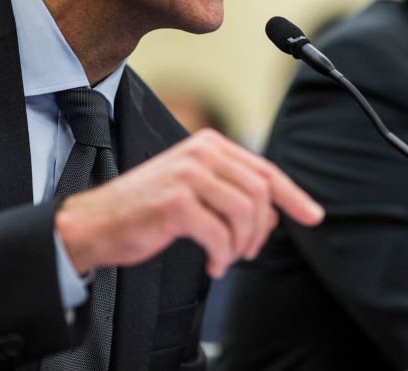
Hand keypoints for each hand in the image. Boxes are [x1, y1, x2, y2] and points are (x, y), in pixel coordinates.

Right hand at [53, 128, 323, 276]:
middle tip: (248, 252)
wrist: (94, 223)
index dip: (293, 196)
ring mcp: (188, 175)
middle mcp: (201, 153)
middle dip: (261, 230)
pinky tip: (212, 262)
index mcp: (209, 144)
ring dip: (242, 245)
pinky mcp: (176, 202)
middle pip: (260, 193)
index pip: (264, 170)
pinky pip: (220, 235)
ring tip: (227, 257)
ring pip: (245, 214)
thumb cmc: (146, 208)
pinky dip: (222, 255)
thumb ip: (233, 192)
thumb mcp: (195, 189)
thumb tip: (276, 213)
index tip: (313, 216)